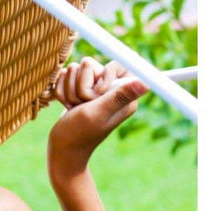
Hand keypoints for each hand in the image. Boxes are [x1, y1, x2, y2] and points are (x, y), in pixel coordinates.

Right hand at [47, 57, 145, 183]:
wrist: (62, 148)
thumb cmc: (79, 134)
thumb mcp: (98, 113)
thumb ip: (119, 96)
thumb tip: (146, 84)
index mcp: (125, 95)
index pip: (119, 62)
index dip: (102, 74)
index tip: (96, 94)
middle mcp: (112, 89)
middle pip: (90, 64)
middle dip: (80, 85)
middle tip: (84, 105)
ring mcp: (95, 88)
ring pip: (75, 69)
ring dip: (69, 89)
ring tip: (75, 107)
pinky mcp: (81, 89)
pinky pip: (66, 76)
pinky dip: (62, 91)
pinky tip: (68, 106)